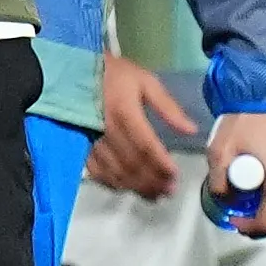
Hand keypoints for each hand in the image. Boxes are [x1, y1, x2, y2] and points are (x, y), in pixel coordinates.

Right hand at [90, 53, 193, 197]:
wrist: (74, 70)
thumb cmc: (115, 74)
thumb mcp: (146, 81)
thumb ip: (168, 107)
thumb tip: (191, 130)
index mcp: (125, 113)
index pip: (146, 146)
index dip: (161, 164)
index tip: (176, 175)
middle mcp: (107, 131)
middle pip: (133, 164)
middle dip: (153, 180)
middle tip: (169, 190)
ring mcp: (92, 141)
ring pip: (116, 172)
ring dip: (136, 186)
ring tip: (155, 194)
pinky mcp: (81, 146)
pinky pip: (97, 172)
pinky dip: (113, 184)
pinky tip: (127, 188)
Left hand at [201, 113, 265, 235]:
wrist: (264, 96)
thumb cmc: (244, 120)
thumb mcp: (220, 151)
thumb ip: (218, 180)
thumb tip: (223, 198)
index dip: (250, 227)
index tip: (235, 221)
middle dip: (262, 227)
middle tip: (242, 221)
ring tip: (250, 210)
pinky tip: (261, 196)